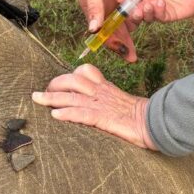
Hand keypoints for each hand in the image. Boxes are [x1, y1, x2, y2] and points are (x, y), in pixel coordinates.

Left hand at [32, 64, 155, 149]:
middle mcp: (101, 92)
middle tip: (42, 92)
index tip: (59, 82)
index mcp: (106, 88)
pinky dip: (67, 113)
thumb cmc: (141, 116)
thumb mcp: (122, 103)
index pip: (86, 72)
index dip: (70, 74)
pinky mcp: (103, 118)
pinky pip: (82, 113)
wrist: (155, 122)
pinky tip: (55, 116)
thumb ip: (109, 100)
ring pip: (72, 95)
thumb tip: (99, 105)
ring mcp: (101, 104)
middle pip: (73, 80)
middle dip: (55, 84)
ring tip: (38, 99)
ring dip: (52, 97)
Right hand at [78, 0, 136, 61]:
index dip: (111, 44)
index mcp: (90, 6)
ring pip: (121, 21)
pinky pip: (128, 8)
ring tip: (137, 47)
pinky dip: (134, 16)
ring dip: (129, 32)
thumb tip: (93, 29)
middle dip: (122, 44)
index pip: (100, 31)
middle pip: (112, 30)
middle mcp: (100, 5)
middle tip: (133, 57)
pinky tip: (142, 25)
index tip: (123, 55)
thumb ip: (95, 5)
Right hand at [118, 0, 193, 23]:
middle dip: (131, 9)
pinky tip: (161, 4)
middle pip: (134, 8)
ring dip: (144, 12)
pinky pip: (158, 17)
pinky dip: (157, 11)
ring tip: (148, 5)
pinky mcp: (165, 16)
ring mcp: (156, 9)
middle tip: (134, 8)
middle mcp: (147, 0)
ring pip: (144, 15)